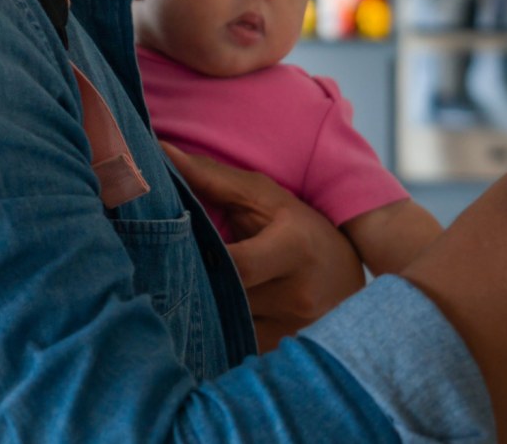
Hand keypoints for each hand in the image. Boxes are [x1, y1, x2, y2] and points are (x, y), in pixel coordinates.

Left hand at [161, 143, 364, 344]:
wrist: (349, 285)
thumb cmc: (301, 232)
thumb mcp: (266, 199)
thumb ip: (212, 179)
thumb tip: (162, 154)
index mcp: (293, 249)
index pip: (235, 265)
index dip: (198, 258)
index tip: (169, 246)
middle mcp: (296, 295)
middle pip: (224, 298)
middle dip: (190, 284)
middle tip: (157, 269)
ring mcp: (290, 330)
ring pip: (224, 325)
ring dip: (199, 309)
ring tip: (181, 287)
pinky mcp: (280, 351)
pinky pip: (232, 346)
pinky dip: (214, 330)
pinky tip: (203, 314)